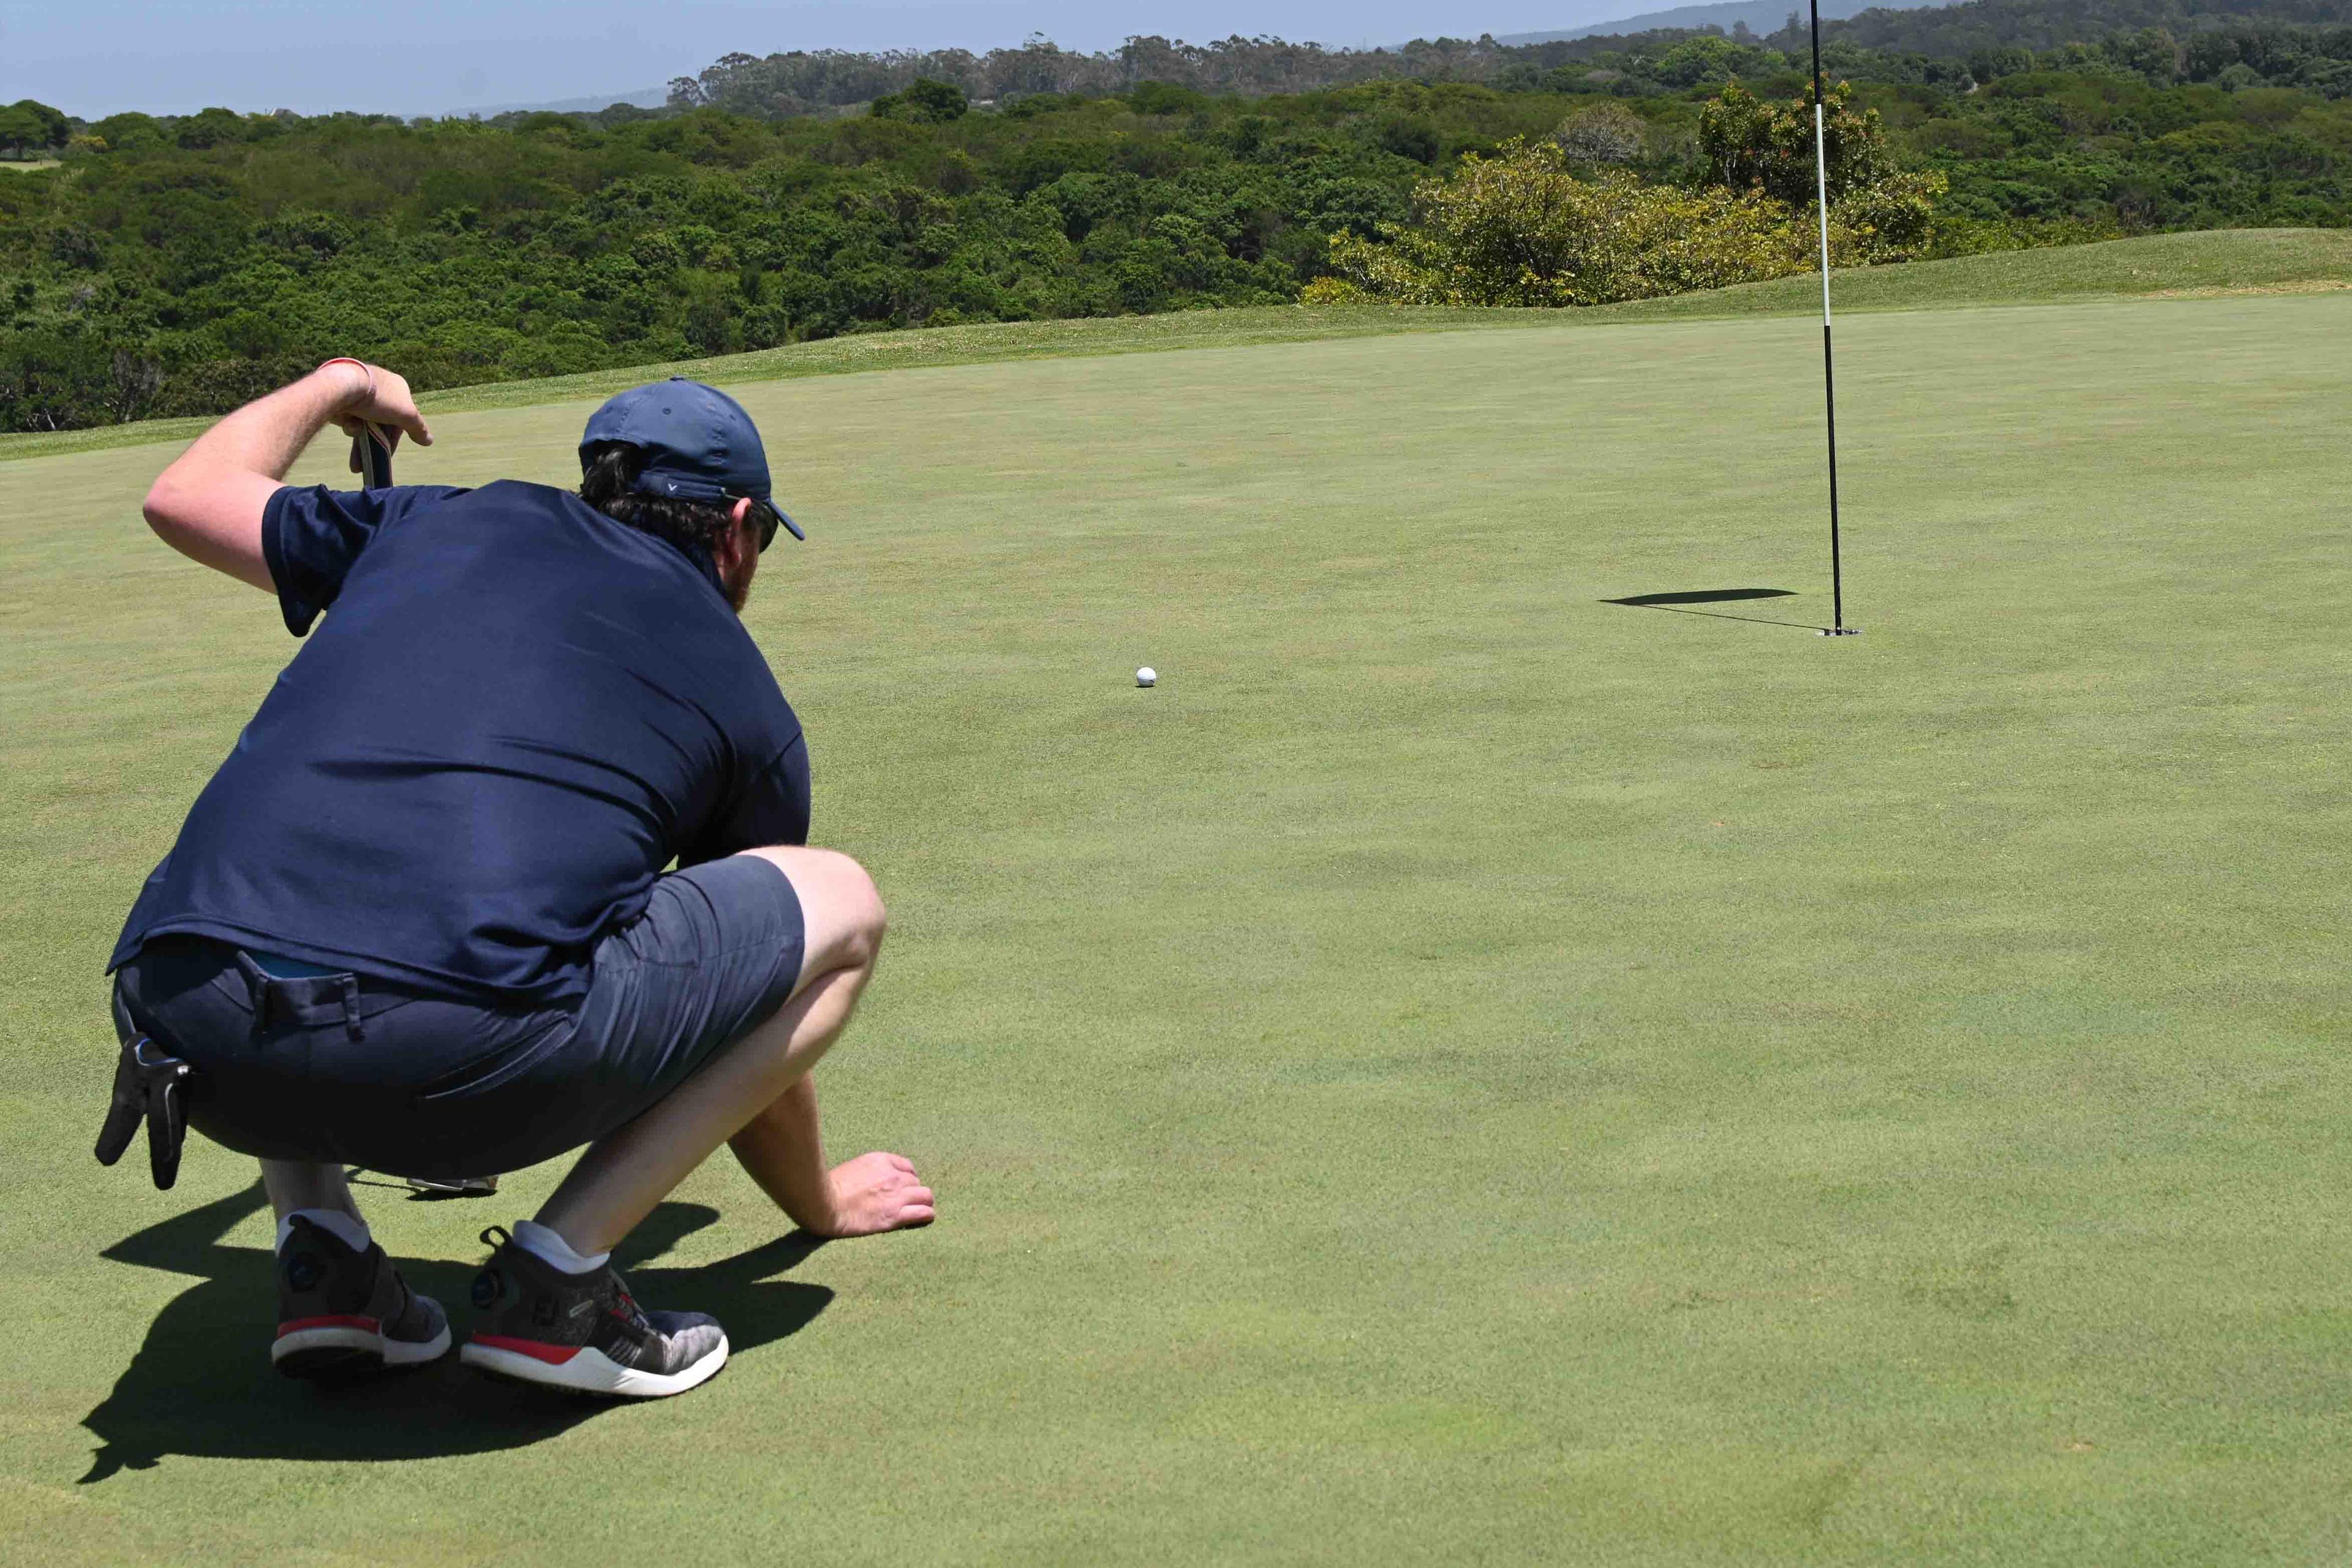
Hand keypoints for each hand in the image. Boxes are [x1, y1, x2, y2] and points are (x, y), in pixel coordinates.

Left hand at [317, 359, 431, 466]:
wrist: (341, 386)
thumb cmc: (378, 398)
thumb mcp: (405, 414)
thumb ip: (418, 428)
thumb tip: (429, 441)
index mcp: (397, 388)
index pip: (401, 417)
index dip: (396, 437)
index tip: (389, 453)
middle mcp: (379, 390)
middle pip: (380, 423)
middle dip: (374, 445)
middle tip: (369, 463)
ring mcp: (359, 394)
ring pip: (363, 424)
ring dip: (360, 442)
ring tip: (356, 462)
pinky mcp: (342, 399)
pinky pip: (349, 417)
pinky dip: (350, 426)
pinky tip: (348, 425)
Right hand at [812, 1152, 933, 1237]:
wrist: (824, 1204)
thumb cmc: (829, 1188)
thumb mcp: (852, 1168)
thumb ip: (869, 1171)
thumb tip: (872, 1180)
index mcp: (881, 1161)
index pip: (907, 1167)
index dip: (907, 1178)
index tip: (903, 1187)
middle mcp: (893, 1176)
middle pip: (916, 1183)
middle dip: (912, 1192)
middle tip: (905, 1203)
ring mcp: (896, 1195)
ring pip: (926, 1196)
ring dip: (922, 1203)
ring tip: (918, 1211)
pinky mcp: (895, 1215)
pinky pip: (923, 1213)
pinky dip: (926, 1215)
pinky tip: (923, 1218)